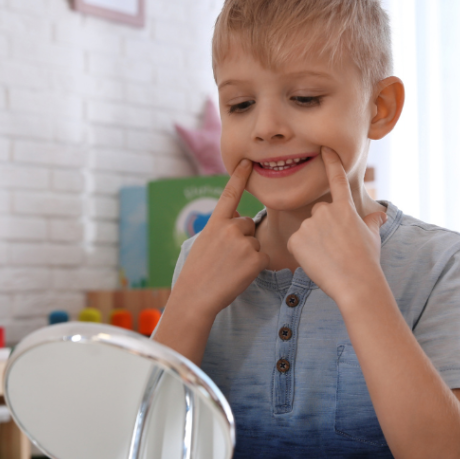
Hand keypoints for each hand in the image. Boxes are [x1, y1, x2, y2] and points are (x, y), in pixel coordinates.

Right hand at [171, 159, 269, 315]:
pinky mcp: (255, 260)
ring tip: (230, 269)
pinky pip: (264, 259)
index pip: (230, 194)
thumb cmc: (197, 273)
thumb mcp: (203, 243)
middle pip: (249, 225)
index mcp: (215, 223)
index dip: (240, 176)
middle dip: (244, 238)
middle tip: (227, 258)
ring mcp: (244, 243)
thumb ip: (220, 227)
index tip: (248, 161)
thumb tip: (237, 214)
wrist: (195, 297)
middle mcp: (230, 228)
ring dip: (249, 256)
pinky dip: (256, 269)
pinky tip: (239, 276)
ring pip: (257, 243)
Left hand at [287, 147, 386, 304]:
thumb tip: (380, 215)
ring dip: (313, 241)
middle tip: (334, 247)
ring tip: (327, 257)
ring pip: (307, 230)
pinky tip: (315, 262)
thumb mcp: (373, 237)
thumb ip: (371, 222)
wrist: (355, 283)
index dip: (330, 162)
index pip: (336, 179)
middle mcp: (325, 211)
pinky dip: (303, 253)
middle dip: (322, 227)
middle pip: (318, 214)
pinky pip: (296, 243)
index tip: (324, 148)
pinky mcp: (295, 239)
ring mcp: (309, 224)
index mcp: (345, 208)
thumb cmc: (367, 261)